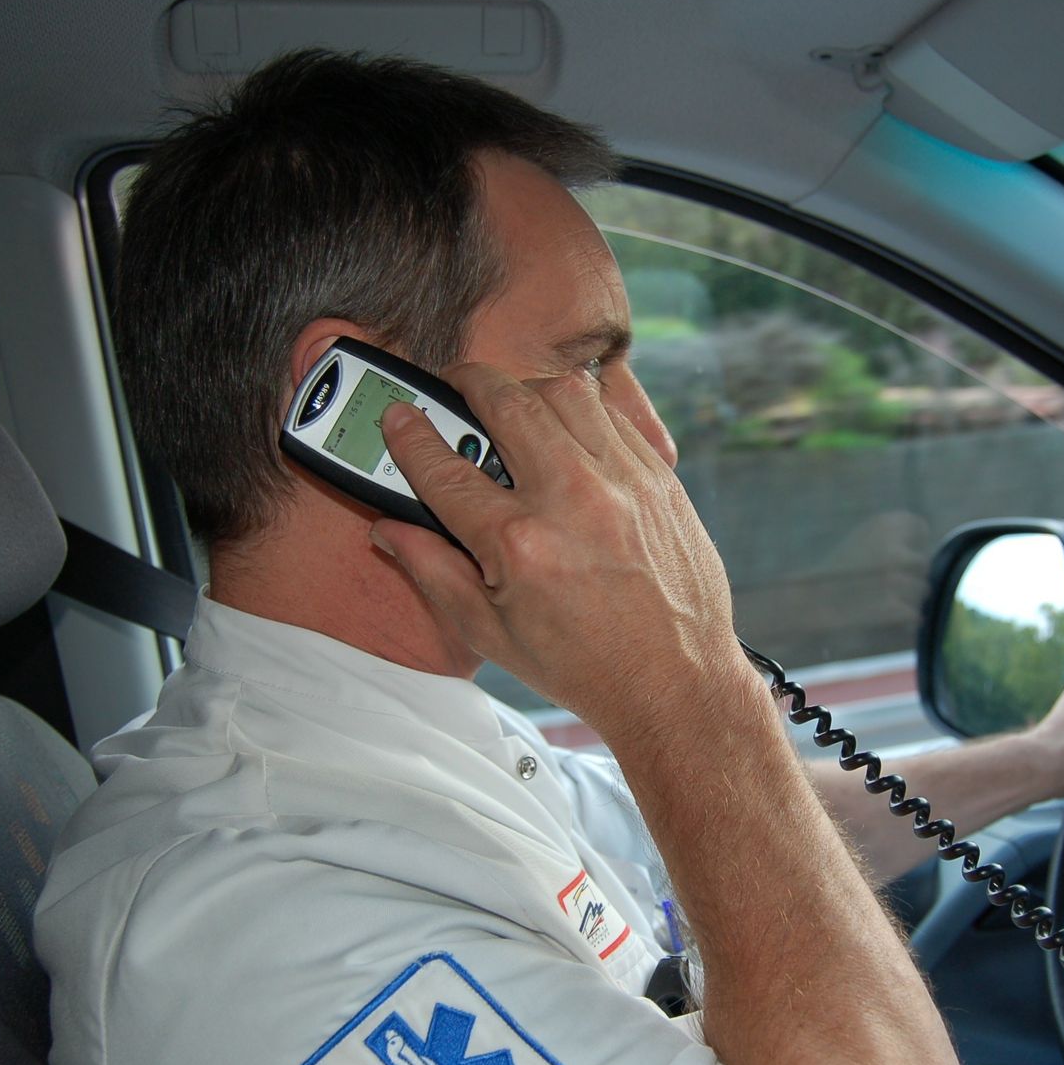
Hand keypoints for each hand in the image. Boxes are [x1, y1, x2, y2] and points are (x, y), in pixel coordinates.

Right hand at [368, 364, 753, 737]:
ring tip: (515, 407)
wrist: (675, 682)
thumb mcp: (490, 632)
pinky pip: (615, 416)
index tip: (399, 417)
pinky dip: (584, 412)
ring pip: (566, 393)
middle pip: (507, 403)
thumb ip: (433, 571)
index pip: (445, 470)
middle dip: (470, 382)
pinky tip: (568, 432)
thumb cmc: (584, 665)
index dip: (411, 437)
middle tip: (456, 386)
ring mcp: (623, 482)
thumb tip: (388, 529)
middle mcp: (572, 499)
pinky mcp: (661, 480)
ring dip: (530, 390)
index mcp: (520, 544)